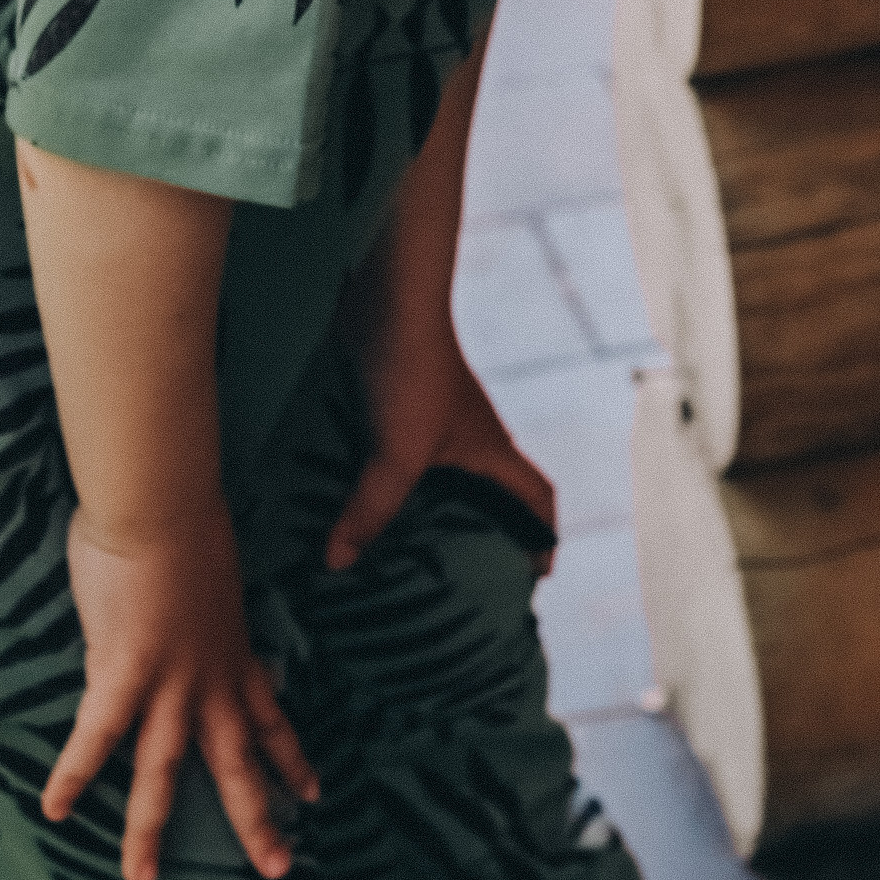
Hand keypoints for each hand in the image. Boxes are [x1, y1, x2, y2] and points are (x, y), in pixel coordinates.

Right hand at [43, 504, 317, 879]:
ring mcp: (170, 683)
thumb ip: (196, 612)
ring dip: (152, 827)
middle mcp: (210, 680)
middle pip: (238, 764)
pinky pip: (96, 736)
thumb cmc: (183, 522)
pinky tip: (53, 809)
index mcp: (234, 655)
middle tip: (282, 869)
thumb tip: (175, 619)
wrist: (166, 503)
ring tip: (142, 878)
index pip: (271, 718)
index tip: (314, 792)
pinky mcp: (125, 674)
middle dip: (258, 819)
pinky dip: (74, 773)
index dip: (292, 758)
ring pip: (164, 770)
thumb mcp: (207, 581)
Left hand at [324, 323, 556, 571]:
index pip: (538, 498)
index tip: (532, 578)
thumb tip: (337, 563)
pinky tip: (345, 504)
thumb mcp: (397, 453)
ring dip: (420, 511)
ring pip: (435, 478)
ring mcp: (431, 419)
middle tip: (451, 582)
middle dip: (477, 538)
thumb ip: (371, 510)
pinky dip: (377, 483)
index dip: (542, 537)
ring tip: (390, 555)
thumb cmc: (413, 372)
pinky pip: (394, 456)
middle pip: (487, 496)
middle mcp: (468, 438)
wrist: (387, 297)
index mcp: (491, 452)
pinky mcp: (394, 403)